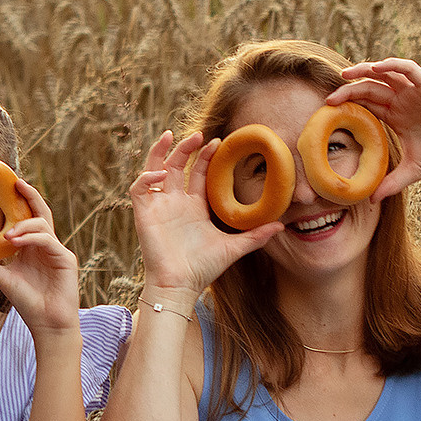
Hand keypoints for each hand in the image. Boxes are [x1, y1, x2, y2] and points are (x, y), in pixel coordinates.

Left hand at [0, 179, 79, 336]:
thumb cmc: (29, 303)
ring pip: (43, 225)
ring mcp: (57, 251)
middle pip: (41, 213)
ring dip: (23, 226)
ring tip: (7, 235)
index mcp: (33, 249)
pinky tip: (16, 242)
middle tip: (16, 183)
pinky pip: (48, 240)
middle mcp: (46, 246)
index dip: (21, 202)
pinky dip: (31, 238)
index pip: (28, 219)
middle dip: (30, 196)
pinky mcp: (66, 259)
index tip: (9, 187)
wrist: (48, 324)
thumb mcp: (5, 281)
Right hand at [129, 130, 280, 295]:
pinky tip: (160, 173)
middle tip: (199, 134)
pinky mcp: (144, 214)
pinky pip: (139, 188)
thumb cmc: (203, 269)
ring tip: (171, 136)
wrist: (180, 286)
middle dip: (185, 147)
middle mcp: (175, 202)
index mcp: (194, 206)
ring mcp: (158, 206)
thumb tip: (281, 225)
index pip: (198, 173)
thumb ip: (256, 235)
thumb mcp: (234, 248)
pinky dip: (146, 176)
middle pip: (176, 165)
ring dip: (161, 151)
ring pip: (154, 168)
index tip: (219, 143)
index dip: (205, 156)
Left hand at [327, 59, 420, 201]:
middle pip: (369, 88)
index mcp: (396, 117)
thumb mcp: (413, 171)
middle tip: (329, 99)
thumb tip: (369, 201)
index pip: (366, 105)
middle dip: (348, 90)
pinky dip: (391, 65)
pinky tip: (375, 68)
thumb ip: (391, 182)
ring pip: (385, 73)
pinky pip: (407, 68)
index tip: (328, 114)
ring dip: (364, 70)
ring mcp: (414, 91)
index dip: (348, 105)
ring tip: (345, 75)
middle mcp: (403, 101)